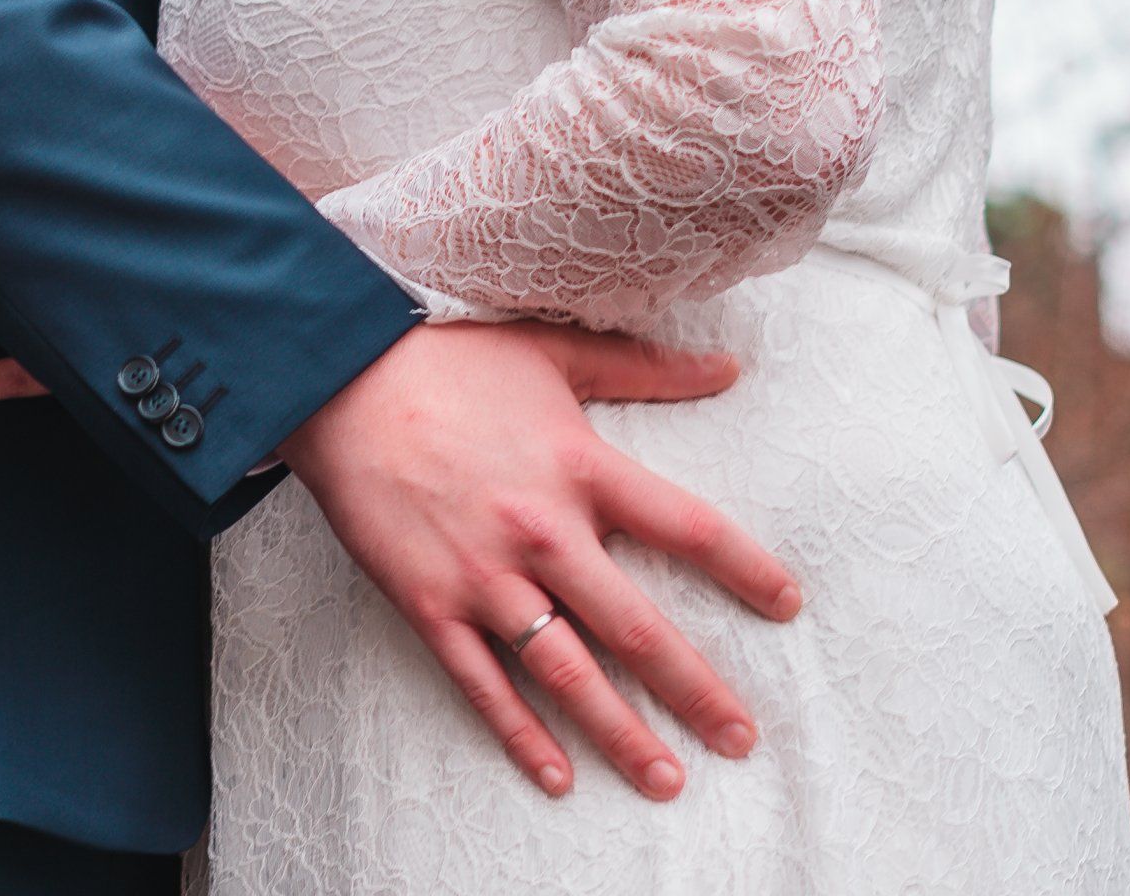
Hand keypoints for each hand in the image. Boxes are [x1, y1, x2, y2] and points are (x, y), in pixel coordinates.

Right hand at [282, 320, 798, 803]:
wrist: (341, 373)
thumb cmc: (451, 355)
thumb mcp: (554, 349)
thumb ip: (645, 367)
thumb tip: (727, 367)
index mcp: (581, 466)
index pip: (687, 528)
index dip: (746, 570)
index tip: (787, 605)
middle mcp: (542, 530)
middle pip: (637, 627)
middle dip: (697, 691)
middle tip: (743, 739)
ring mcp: (484, 575)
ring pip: (568, 673)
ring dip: (622, 734)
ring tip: (668, 779)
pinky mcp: (429, 602)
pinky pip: (483, 684)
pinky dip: (522, 736)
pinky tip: (559, 776)